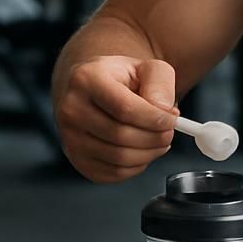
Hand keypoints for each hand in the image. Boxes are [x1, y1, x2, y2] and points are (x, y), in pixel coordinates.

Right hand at [58, 56, 179, 181]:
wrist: (96, 92)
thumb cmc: (121, 80)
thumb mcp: (147, 68)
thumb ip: (160, 83)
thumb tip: (163, 110)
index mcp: (86, 80)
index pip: (124, 108)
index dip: (154, 119)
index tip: (172, 120)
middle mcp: (71, 109)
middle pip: (121, 135)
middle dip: (155, 137)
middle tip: (169, 131)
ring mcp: (70, 138)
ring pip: (118, 158)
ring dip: (149, 153)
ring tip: (159, 140)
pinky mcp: (77, 160)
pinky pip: (113, 173)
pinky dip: (136, 166)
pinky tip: (142, 150)